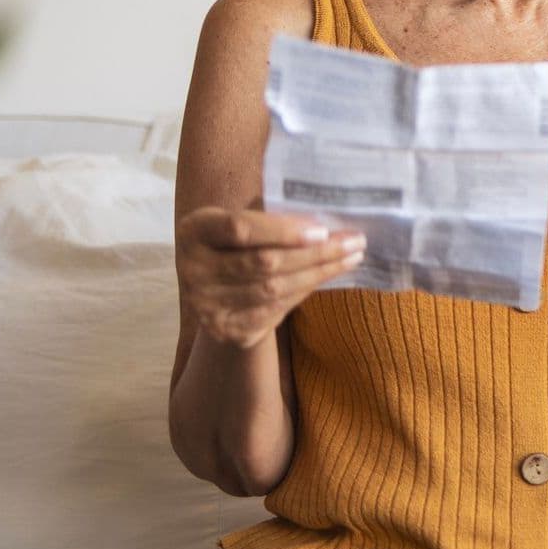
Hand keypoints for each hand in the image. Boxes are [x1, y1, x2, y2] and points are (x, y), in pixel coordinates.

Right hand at [175, 207, 365, 348]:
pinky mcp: (227, 329)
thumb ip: (269, 219)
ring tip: (350, 258)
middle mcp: (193, 270)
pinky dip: (305, 291)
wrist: (213, 290)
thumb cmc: (235, 243)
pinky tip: (326, 277)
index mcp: (195, 231)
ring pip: (274, 290)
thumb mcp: (239, 221)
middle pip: (264, 263)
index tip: (322, 230)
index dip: (282, 231)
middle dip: (316, 253)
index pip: (240, 229)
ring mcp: (207, 305)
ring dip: (319, 274)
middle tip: (354, 242)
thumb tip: (323, 220)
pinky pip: (276, 310)